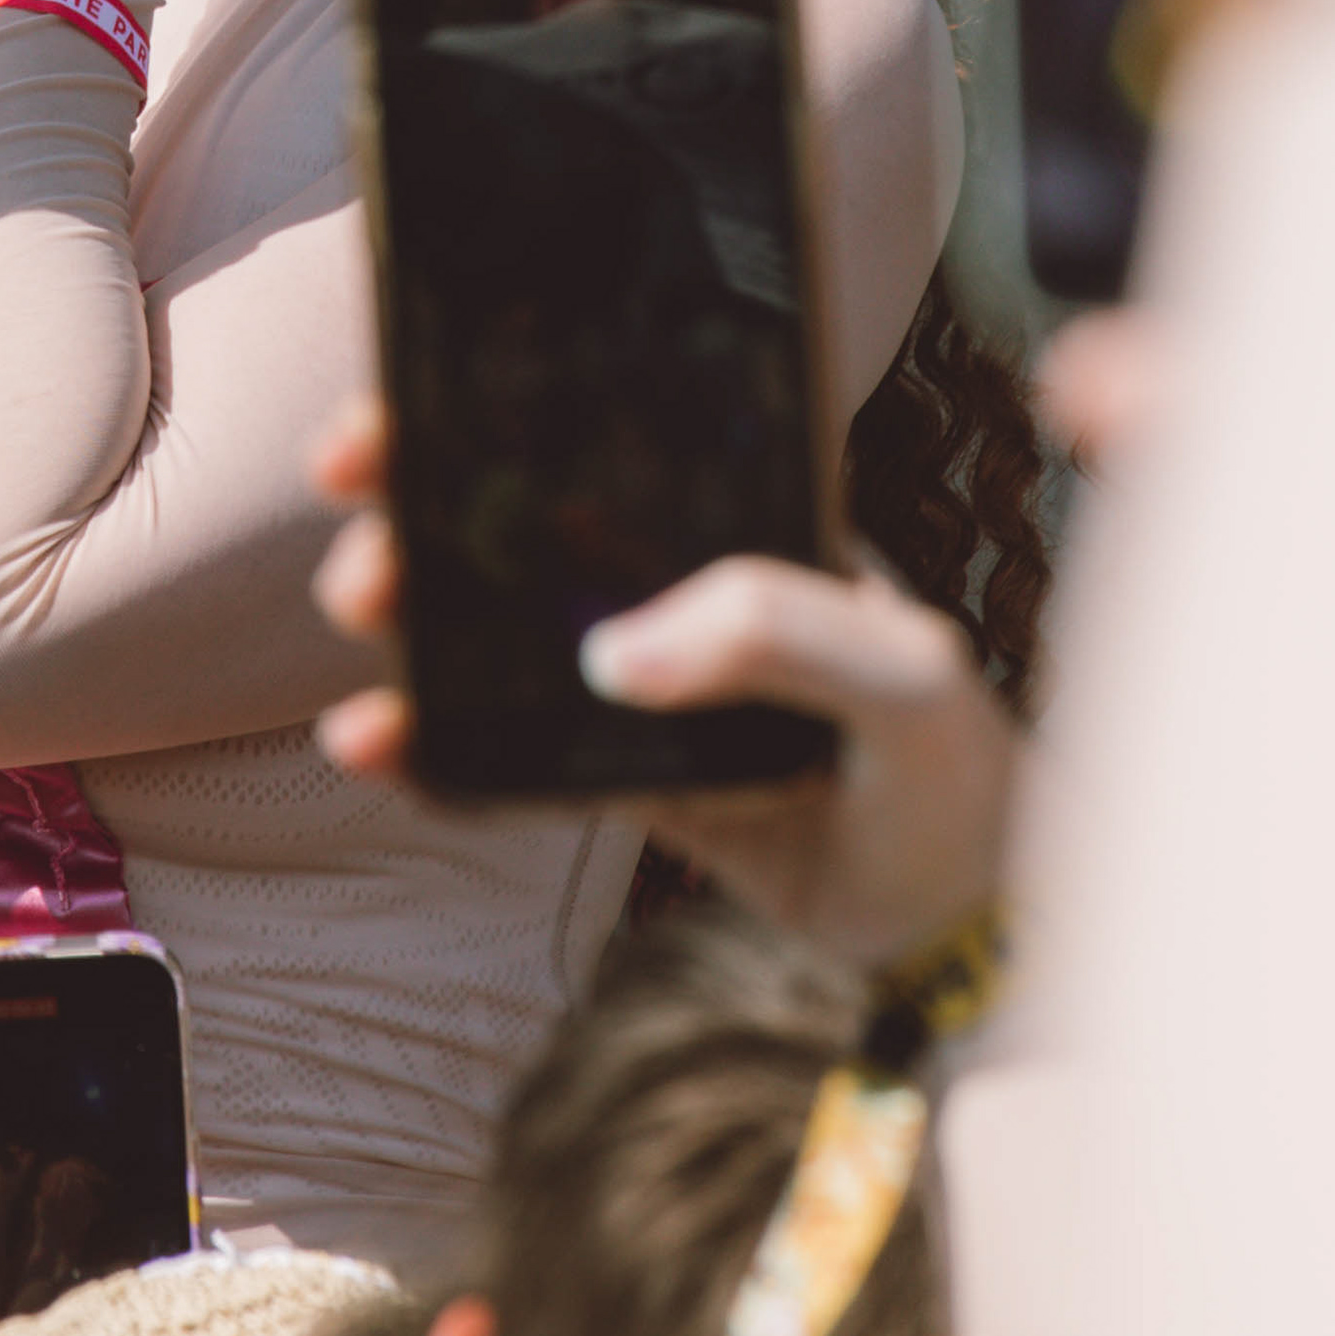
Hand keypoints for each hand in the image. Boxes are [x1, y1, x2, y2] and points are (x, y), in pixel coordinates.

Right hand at [306, 397, 1019, 971]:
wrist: (971, 927)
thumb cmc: (957, 766)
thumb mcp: (902, 672)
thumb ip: (779, 636)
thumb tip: (614, 655)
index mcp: (749, 518)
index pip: (608, 436)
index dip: (495, 409)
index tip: (398, 408)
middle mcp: (683, 585)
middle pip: (525, 524)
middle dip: (423, 513)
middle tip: (362, 539)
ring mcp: (650, 682)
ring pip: (500, 635)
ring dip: (417, 626)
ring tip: (366, 637)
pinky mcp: (625, 777)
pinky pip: (511, 753)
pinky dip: (438, 747)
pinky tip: (380, 744)